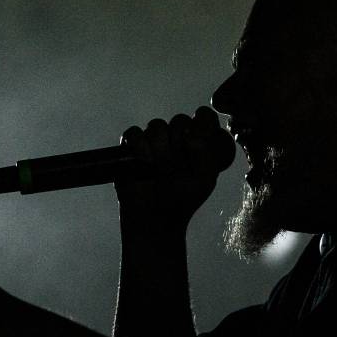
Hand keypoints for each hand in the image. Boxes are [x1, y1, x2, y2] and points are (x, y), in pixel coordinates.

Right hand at [116, 106, 234, 231]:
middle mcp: (176, 137)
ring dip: (160, 148)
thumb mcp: (205, 179)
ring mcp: (152, 141)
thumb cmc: (184, 198)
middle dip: (180, 143)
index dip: (203, 123)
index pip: (204, 117)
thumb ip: (205, 155)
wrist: (157, 218)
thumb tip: (189, 135)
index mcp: (197, 141)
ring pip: (157, 125)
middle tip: (179, 166)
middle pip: (180, 120)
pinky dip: (140, 145)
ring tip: (160, 170)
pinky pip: (134, 133)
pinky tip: (145, 162)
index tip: (199, 142)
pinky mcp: (130, 148)